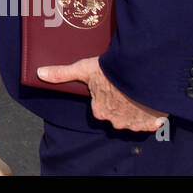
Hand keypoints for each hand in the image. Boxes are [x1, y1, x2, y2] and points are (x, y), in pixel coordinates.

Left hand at [36, 58, 166, 132]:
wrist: (143, 73)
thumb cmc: (112, 71)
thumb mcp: (85, 69)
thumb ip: (62, 73)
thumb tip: (40, 73)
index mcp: (100, 111)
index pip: (99, 106)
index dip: (104, 93)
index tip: (110, 83)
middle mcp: (116, 121)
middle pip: (116, 113)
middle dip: (120, 102)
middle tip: (124, 85)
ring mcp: (135, 123)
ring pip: (133, 118)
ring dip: (136, 108)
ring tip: (137, 90)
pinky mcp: (153, 123)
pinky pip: (152, 122)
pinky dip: (152, 115)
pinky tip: (150, 99)